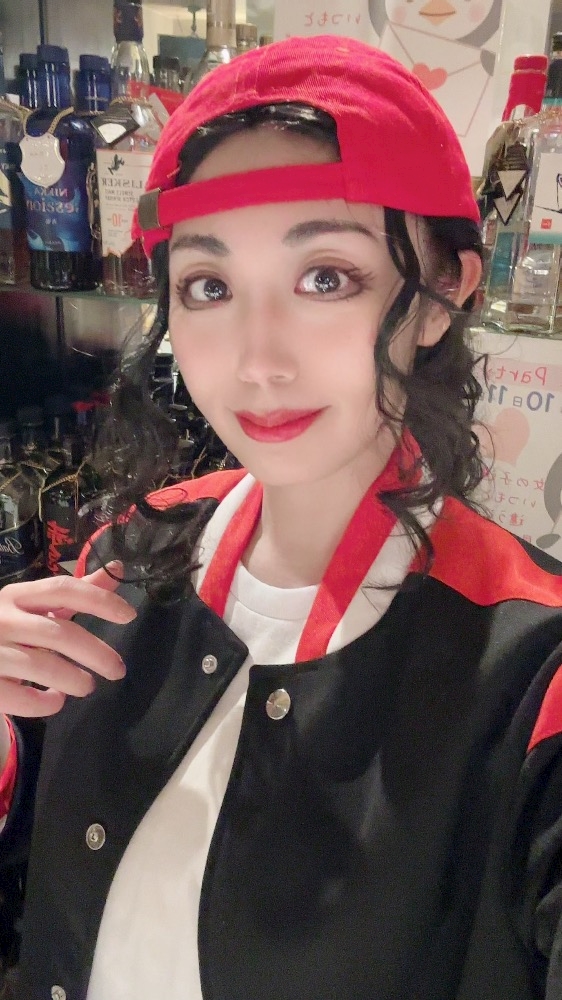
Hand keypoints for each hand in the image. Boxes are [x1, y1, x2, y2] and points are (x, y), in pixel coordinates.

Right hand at [0, 563, 135, 716]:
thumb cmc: (9, 629)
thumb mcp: (37, 606)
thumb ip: (77, 592)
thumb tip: (118, 569)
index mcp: (16, 596)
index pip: (63, 589)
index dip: (99, 600)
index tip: (129, 615)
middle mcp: (2, 619)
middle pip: (59, 633)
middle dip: (96, 653)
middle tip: (118, 670)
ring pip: (42, 667)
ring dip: (74, 679)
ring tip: (87, 686)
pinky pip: (22, 698)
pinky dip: (46, 703)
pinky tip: (55, 700)